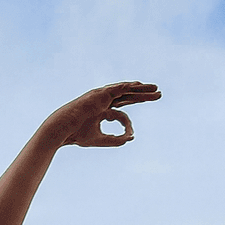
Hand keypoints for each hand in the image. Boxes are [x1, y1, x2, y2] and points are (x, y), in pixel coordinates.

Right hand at [45, 81, 160, 148]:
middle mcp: (104, 101)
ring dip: (142, 89)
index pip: (122, 115)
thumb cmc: (78, 135)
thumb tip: (130, 139)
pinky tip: (141, 85)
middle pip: (128, 97)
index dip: (128, 126)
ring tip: (156, 88)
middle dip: (144, 96)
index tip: (131, 136)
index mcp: (103, 111)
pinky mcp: (102, 93)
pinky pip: (120, 88)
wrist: (65, 128)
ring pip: (127, 90)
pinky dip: (130, 86)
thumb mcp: (99, 140)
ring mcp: (103, 96)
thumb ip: (115, 140)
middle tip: (158, 95)